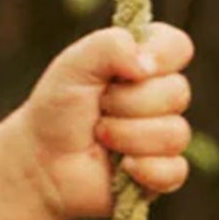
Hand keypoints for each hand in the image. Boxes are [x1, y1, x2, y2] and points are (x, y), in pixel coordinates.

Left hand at [8, 24, 193, 219]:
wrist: (40, 161)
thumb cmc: (57, 109)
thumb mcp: (74, 65)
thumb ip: (110, 46)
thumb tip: (146, 66)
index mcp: (144, 63)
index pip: (178, 46)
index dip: (158, 57)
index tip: (125, 72)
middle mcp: (160, 97)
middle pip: (178, 93)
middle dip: (127, 103)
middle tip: (97, 109)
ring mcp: (162, 136)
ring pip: (175, 134)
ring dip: (127, 136)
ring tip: (99, 137)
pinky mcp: (160, 172)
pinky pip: (175, 170)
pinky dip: (144, 169)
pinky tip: (120, 167)